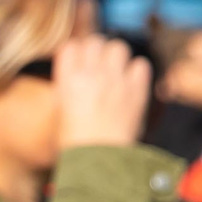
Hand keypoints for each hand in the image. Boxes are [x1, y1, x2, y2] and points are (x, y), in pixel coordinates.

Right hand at [52, 33, 150, 152]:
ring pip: (118, 47)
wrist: (98, 160)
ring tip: (115, 71)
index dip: (76, 53)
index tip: (77, 61)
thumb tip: (77, 73)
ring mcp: (116, 80)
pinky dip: (136, 71)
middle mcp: (91, 75)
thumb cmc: (75, 142)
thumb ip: (69, 87)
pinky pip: (140, 64)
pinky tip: (129, 83)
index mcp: (67, 81)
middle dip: (96, 51)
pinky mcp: (137, 89)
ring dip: (116, 57)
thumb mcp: (61, 111)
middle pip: (95, 42)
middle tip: (97, 66)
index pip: (71, 46)